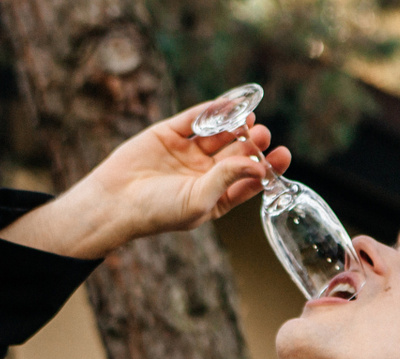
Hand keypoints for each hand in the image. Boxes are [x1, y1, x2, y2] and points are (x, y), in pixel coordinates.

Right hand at [0, 100, 290, 259]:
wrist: (116, 201)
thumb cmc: (159, 211)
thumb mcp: (200, 200)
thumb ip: (229, 179)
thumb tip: (260, 166)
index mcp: (216, 196)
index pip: (248, 180)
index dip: (267, 167)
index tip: (283, 154)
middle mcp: (204, 174)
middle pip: (236, 154)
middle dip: (251, 144)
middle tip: (263, 134)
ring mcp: (187, 152)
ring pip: (218, 134)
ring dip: (234, 126)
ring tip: (250, 121)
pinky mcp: (170, 134)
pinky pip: (195, 119)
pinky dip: (211, 111)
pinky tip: (228, 106)